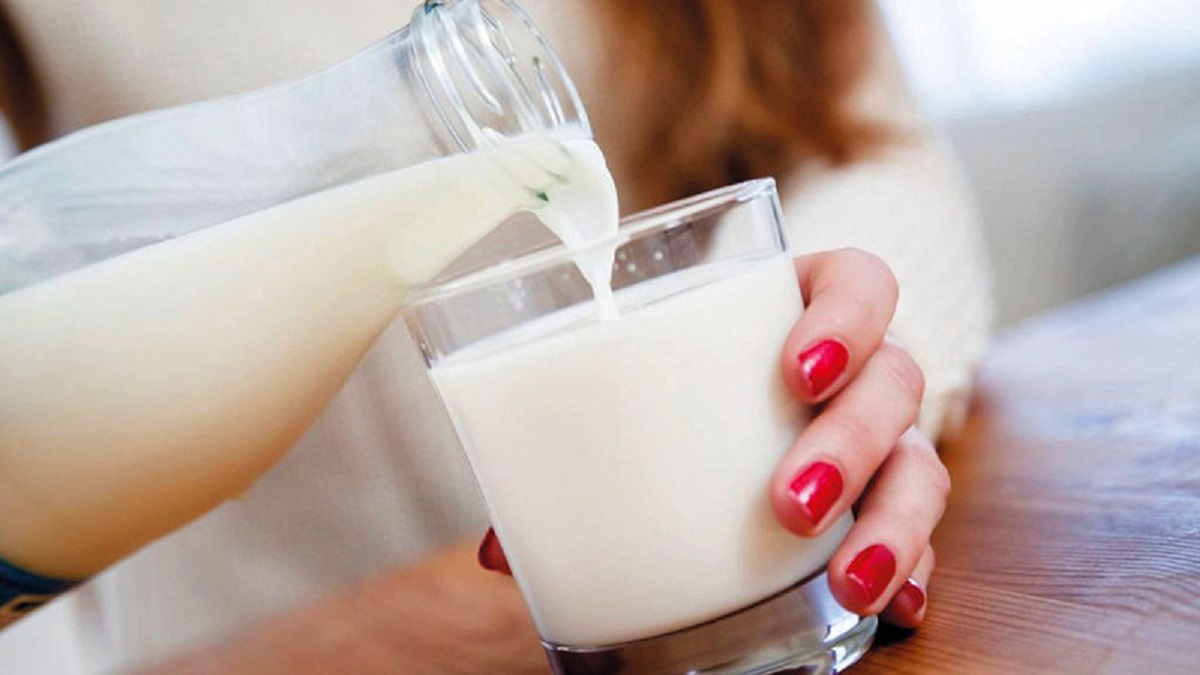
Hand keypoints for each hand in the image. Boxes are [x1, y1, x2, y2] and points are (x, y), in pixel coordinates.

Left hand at [479, 248, 948, 628]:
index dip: (846, 317)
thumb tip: (501, 551)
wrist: (752, 408)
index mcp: (803, 309)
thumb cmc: (689, 385)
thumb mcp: (649, 385)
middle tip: (788, 503)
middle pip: (894, 382)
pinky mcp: (893, 501)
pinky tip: (894, 607)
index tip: (796, 370)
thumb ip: (577, 439)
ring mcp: (888, 437)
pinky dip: (913, 571)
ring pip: (922, 465)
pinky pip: (925, 535)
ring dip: (892, 525)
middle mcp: (862, 370)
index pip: (862, 283)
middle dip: (850, 442)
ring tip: (849, 582)